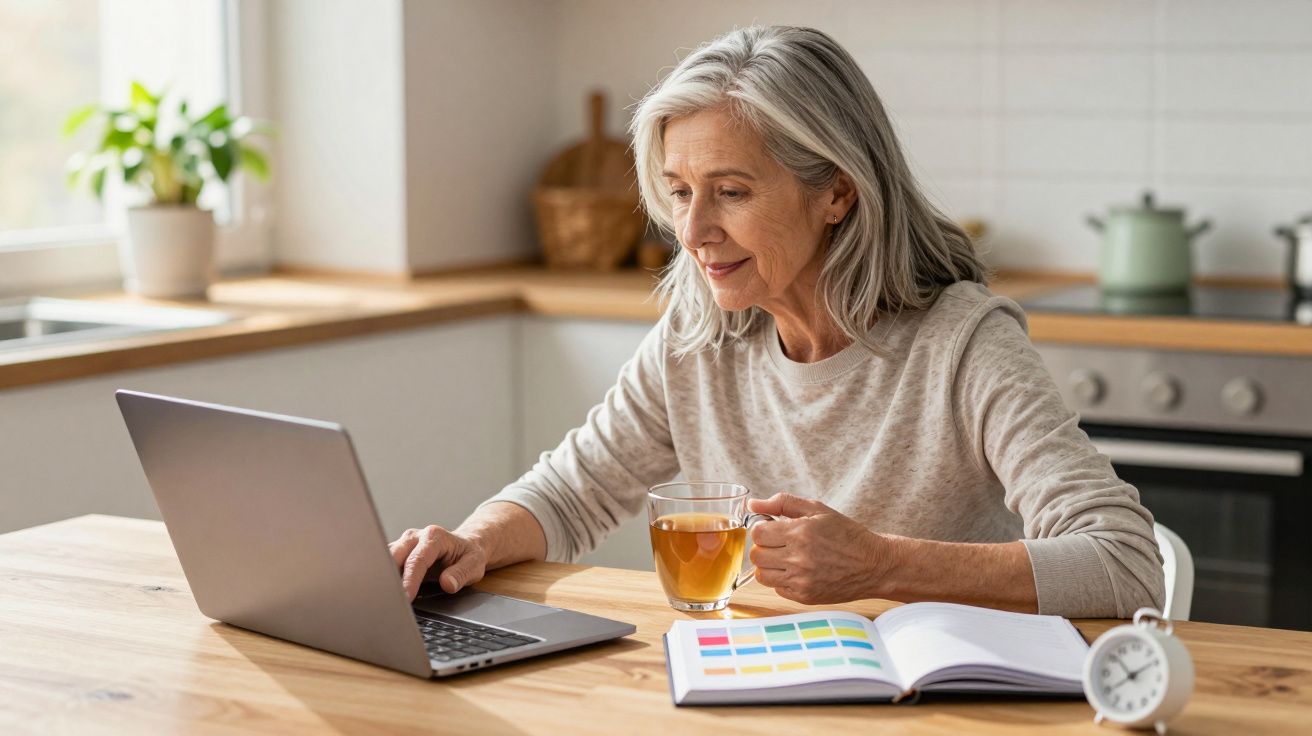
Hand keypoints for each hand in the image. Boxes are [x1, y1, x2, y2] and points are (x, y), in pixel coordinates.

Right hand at [388, 524, 487, 601]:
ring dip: (382, 578)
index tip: (406, 597)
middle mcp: (415, 537)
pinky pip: (384, 563)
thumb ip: (461, 574)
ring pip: (385, 559)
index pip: (417, 560)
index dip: (410, 580)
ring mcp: (404, 543)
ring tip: (382, 598)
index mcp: (434, 537)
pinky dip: (382, 578)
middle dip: (388, 578)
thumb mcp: (474, 565)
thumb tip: (447, 584)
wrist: (464, 547)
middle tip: (387, 600)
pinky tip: (383, 592)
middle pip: (394, 557)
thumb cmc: (468, 556)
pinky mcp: (397, 552)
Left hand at [746, 493, 891, 604]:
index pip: (757, 533)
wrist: (873, 565)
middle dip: (764, 547)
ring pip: (761, 575)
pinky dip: (782, 580)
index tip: (773, 529)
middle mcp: (798, 558)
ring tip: (786, 558)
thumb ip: (783, 503)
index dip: (763, 529)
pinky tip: (798, 571)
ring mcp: (801, 580)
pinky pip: (776, 588)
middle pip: (756, 555)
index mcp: (800, 533)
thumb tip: (752, 504)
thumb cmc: (846, 534)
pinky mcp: (804, 596)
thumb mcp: (818, 509)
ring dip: (769, 565)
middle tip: (779, 543)